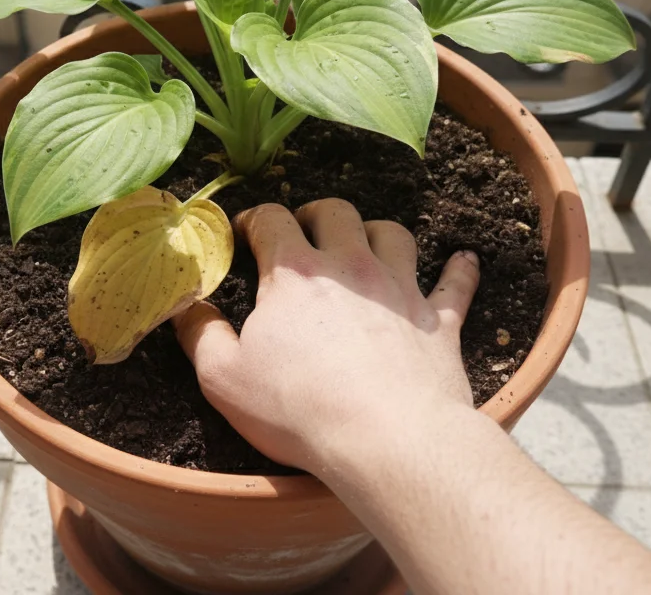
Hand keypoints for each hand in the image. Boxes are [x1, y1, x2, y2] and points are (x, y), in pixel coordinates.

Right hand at [173, 198, 481, 473]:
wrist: (388, 438)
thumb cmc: (299, 410)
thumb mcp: (224, 379)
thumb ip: (200, 335)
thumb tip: (186, 306)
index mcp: (294, 274)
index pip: (272, 220)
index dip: (254, 219)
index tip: (245, 231)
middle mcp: (350, 266)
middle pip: (336, 212)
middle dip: (315, 213)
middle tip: (304, 229)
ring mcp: (400, 290)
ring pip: (394, 233)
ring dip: (376, 232)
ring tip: (365, 244)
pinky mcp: (438, 321)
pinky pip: (455, 284)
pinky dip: (459, 270)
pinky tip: (464, 260)